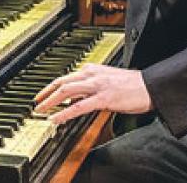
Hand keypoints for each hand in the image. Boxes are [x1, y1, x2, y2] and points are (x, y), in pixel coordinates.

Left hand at [33, 63, 152, 124]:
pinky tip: (57, 118)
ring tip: (41, 111)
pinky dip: (64, 112)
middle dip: (46, 93)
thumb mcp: (108, 81)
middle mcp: (93, 74)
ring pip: (67, 91)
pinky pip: (79, 106)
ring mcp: (97, 86)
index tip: (43, 95)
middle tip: (36, 103)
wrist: (150, 86)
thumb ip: (91, 86)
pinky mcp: (103, 98)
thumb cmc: (133, 85)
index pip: (67, 77)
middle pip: (62, 82)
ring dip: (50, 101)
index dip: (52, 86)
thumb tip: (77, 97)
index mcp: (93, 69)